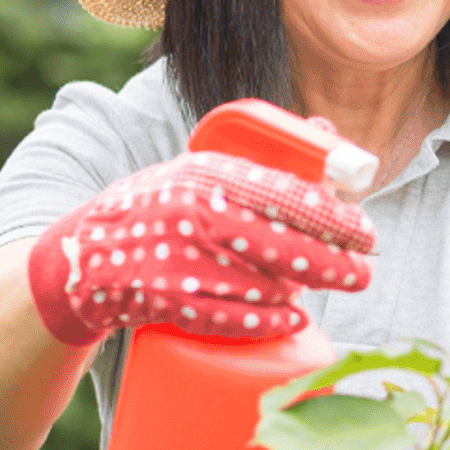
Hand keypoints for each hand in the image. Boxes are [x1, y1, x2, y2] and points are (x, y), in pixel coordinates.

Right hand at [26, 151, 374, 343]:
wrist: (82, 257)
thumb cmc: (161, 210)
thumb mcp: (203, 170)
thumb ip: (263, 157)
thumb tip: (326, 129)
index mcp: (208, 172)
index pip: (286, 194)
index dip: (335, 218)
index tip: (366, 234)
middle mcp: (194, 210)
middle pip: (282, 244)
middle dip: (334, 264)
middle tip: (362, 275)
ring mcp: (176, 257)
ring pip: (261, 282)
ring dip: (295, 291)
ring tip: (314, 290)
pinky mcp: (162, 299)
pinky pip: (228, 315)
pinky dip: (266, 320)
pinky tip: (292, 319)